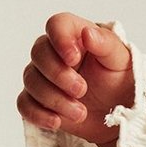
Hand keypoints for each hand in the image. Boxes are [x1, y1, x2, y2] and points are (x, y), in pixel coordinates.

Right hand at [18, 14, 133, 145]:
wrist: (120, 115)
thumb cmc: (121, 81)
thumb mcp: (121, 61)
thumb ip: (106, 44)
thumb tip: (87, 33)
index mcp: (75, 36)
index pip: (57, 24)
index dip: (60, 40)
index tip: (74, 58)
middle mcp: (55, 53)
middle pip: (38, 53)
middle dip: (58, 75)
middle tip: (82, 90)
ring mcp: (44, 77)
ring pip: (31, 81)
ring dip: (54, 99)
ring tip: (81, 113)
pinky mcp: (39, 100)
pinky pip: (24, 104)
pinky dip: (38, 114)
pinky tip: (57, 122)